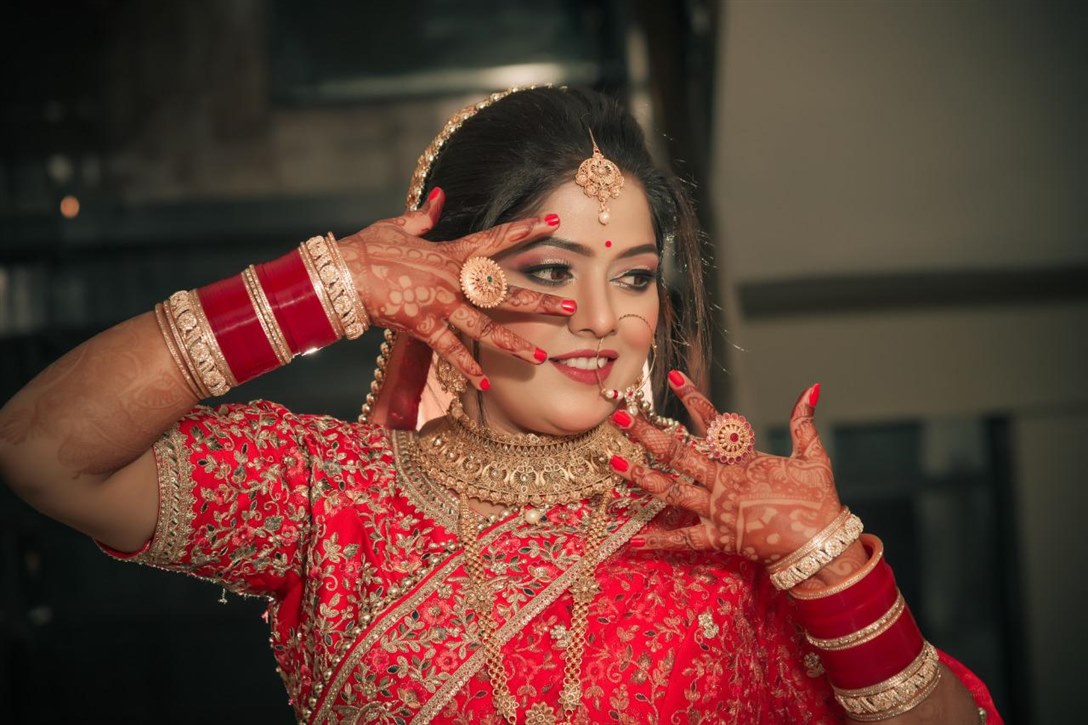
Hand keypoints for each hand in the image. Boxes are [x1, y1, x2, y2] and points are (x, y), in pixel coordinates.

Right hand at [336, 188, 574, 388]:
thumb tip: (438, 197)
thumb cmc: (367, 249)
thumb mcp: (398, 226)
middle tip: (570, 306)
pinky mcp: (423, 326)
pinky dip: (467, 369)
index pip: (496, 239)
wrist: (341, 273)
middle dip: (540, 300)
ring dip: (514, 344)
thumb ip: (424, 216)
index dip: (526, 229)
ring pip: (486, 328)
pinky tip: (486, 384)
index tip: (553, 222)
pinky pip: (451, 350)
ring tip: (540, 357)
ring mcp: (440, 305)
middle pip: (505, 292)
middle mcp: (452, 280)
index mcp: (450, 253)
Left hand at [610, 373, 842, 565]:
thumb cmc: (818, 501)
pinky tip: (631, 539)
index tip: (671, 376)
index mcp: (745, 459)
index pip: (714, 421)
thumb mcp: (813, 457)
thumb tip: (812, 388)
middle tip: (620, 416)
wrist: (822, 546)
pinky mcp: (719, 538)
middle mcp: (725, 481)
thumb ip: (804, 422)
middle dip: (647, 434)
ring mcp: (719, 511)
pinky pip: (683, 539)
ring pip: (672, 491)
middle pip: (679, 453)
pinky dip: (658, 541)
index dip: (692, 397)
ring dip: (641, 477)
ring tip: (614, 464)